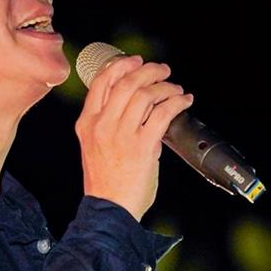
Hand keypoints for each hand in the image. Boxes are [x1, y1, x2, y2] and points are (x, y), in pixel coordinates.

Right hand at [75, 55, 193, 222]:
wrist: (109, 209)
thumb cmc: (105, 182)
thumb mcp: (94, 146)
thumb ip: (107, 124)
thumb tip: (135, 104)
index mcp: (87, 123)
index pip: (101, 82)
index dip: (121, 65)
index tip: (135, 61)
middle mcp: (103, 125)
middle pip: (127, 82)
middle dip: (149, 71)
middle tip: (163, 70)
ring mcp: (122, 135)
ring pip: (146, 94)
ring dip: (166, 86)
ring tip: (176, 89)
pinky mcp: (143, 146)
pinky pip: (163, 113)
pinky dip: (177, 102)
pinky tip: (184, 101)